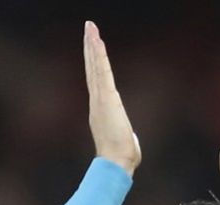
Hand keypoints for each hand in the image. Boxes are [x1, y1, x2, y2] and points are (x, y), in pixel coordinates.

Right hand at [84, 21, 139, 176]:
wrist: (116, 163)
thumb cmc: (121, 158)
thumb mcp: (124, 140)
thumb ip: (124, 136)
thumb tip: (130, 143)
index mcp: (101, 109)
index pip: (97, 81)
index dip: (94, 63)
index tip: (93, 48)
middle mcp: (97, 100)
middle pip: (93, 69)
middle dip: (90, 48)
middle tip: (88, 28)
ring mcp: (100, 98)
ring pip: (96, 66)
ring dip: (93, 45)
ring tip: (90, 27)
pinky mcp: (106, 97)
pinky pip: (102, 72)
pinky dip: (99, 56)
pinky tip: (97, 41)